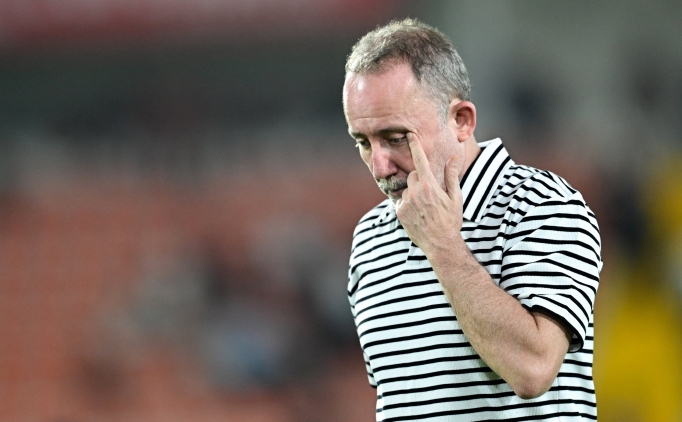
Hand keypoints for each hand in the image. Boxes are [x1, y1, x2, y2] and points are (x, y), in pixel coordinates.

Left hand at [395, 133, 463, 254]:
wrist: (440, 244)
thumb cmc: (451, 220)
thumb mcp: (456, 197)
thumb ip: (452, 175)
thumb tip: (453, 157)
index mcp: (430, 185)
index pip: (420, 160)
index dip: (415, 146)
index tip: (410, 135)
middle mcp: (415, 192)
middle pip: (413, 175)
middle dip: (420, 179)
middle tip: (431, 194)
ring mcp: (406, 202)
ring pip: (406, 188)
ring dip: (413, 193)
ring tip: (425, 208)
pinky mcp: (399, 212)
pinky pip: (401, 201)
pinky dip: (407, 204)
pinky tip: (418, 214)